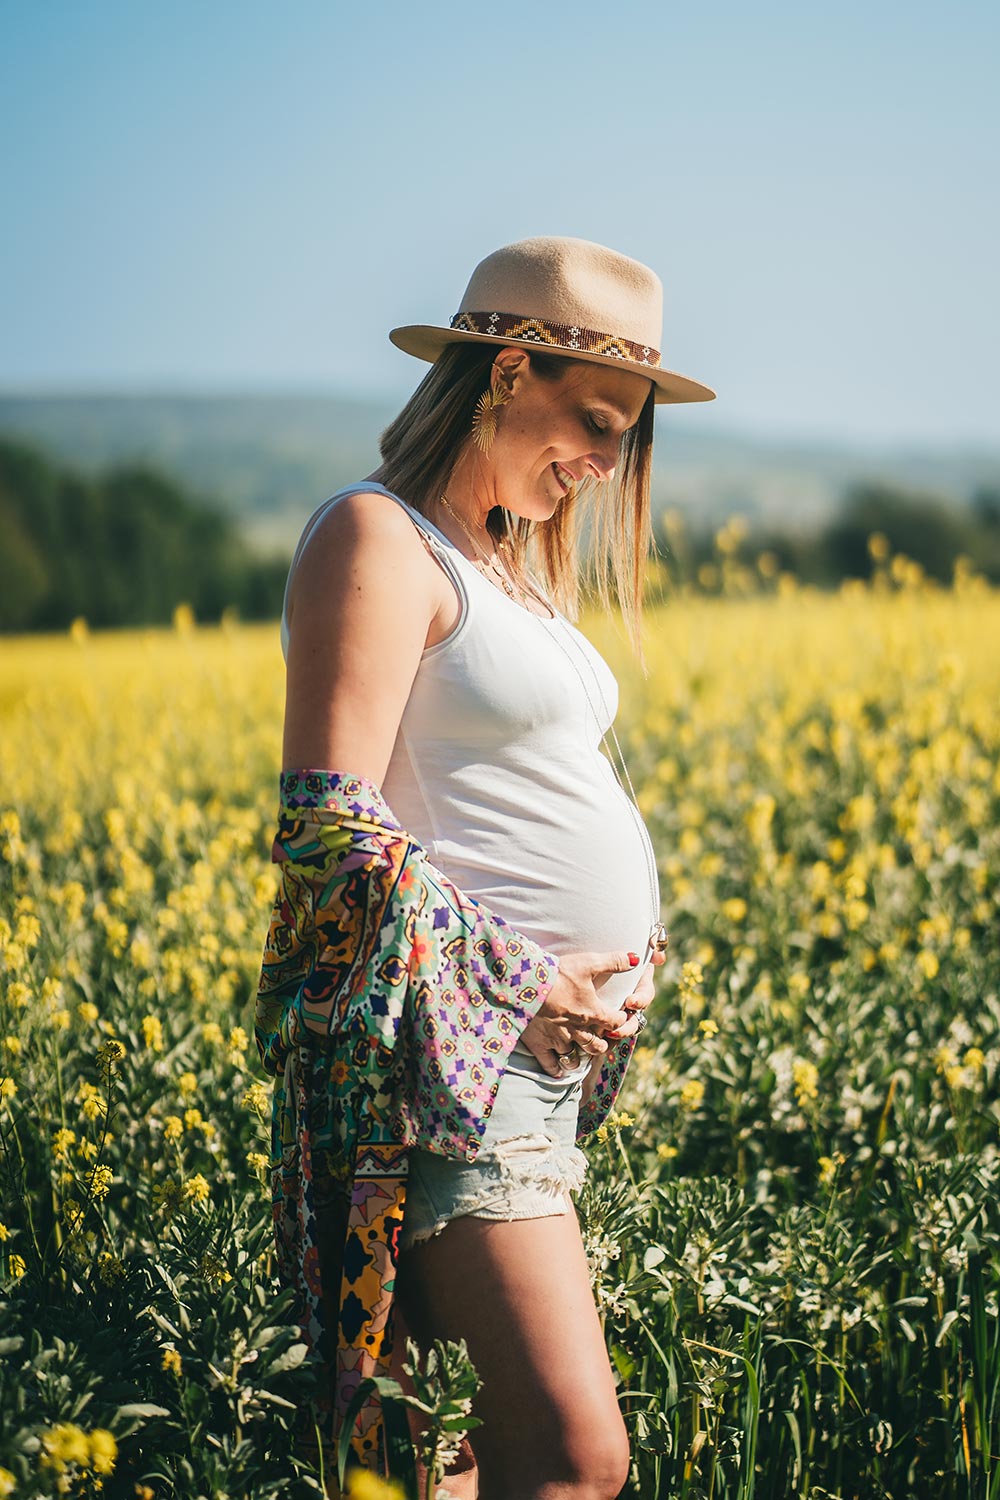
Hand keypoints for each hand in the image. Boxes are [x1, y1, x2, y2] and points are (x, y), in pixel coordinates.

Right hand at [519, 948, 641, 1078]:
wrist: (524, 984)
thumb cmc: (558, 973)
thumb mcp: (588, 962)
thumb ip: (614, 961)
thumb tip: (637, 958)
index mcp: (592, 1012)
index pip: (614, 1022)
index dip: (620, 1019)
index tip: (619, 1016)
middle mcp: (578, 1030)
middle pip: (596, 1045)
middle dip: (601, 1044)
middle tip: (601, 1040)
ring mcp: (558, 1039)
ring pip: (574, 1056)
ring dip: (579, 1056)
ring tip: (580, 1053)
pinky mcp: (539, 1044)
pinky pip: (550, 1064)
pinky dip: (556, 1068)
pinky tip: (559, 1070)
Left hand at [603, 945, 666, 1039]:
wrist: (585, 961)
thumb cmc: (609, 950)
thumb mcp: (624, 950)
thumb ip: (646, 950)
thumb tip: (661, 958)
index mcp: (638, 985)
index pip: (645, 995)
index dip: (641, 1000)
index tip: (630, 1002)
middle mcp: (630, 1000)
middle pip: (635, 1018)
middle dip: (627, 1026)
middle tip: (615, 1029)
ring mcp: (617, 1010)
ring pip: (622, 1028)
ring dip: (616, 1035)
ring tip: (606, 1036)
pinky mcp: (602, 1017)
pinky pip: (606, 1031)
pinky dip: (603, 1038)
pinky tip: (595, 1041)